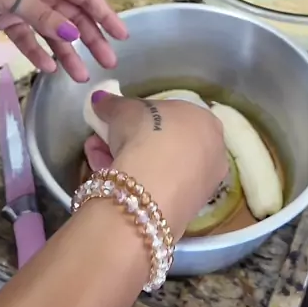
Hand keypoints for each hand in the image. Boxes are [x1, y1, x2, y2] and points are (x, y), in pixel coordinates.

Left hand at [0, 0, 127, 81]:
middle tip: (108, 63)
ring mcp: (23, 5)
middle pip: (73, 16)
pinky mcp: (5, 17)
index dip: (106, 15)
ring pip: (52, 31)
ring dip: (66, 52)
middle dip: (91, 39)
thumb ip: (44, 16)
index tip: (122, 36)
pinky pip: (28, 38)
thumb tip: (74, 34)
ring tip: (79, 76)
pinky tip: (48, 68)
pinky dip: (38, 52)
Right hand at [84, 92, 227, 238]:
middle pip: (164, 142)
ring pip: (159, 167)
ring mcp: (203, 181)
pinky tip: (110, 179)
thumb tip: (101, 99)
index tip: (117, 123)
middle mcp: (211, 149)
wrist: (153, 185)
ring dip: (125, 161)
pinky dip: (137, 183)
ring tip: (96, 159)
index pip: (170, 115)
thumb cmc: (147, 133)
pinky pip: (159, 188)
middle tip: (102, 142)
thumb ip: (112, 103)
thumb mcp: (123, 109)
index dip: (139, 118)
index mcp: (205, 119)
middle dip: (129, 142)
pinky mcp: (189, 207)